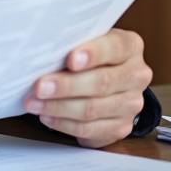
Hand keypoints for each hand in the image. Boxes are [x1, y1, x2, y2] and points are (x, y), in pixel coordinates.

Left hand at [23, 28, 151, 147]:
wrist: (106, 80)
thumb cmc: (90, 56)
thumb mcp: (86, 41)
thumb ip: (74, 43)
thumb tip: (44, 50)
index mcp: (130, 47)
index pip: (115, 47)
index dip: (93, 53)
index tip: (71, 59)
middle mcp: (136, 75)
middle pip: (102, 82)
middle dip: (67, 86)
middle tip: (40, 86)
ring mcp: (131, 104)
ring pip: (93, 109)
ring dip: (59, 107)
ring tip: (35, 102)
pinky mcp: (120, 127)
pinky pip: (90, 129)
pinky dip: (64, 123)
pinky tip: (47, 116)